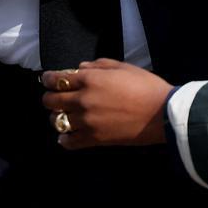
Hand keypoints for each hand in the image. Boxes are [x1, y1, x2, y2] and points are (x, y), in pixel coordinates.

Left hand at [41, 58, 173, 148]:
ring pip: (57, 121)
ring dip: (56, 117)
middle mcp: (83, 100)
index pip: (57, 78)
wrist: (160, 113)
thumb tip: (79, 68)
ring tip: (61, 115)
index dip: (48, 78)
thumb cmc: (144, 85)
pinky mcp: (95, 140)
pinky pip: (70, 142)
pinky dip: (64, 139)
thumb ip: (97, 65)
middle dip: (49, 97)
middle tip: (52, 97)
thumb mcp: (121, 66)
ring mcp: (87, 122)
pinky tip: (66, 135)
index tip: (46, 79)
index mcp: (90, 79)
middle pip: (52, 100)